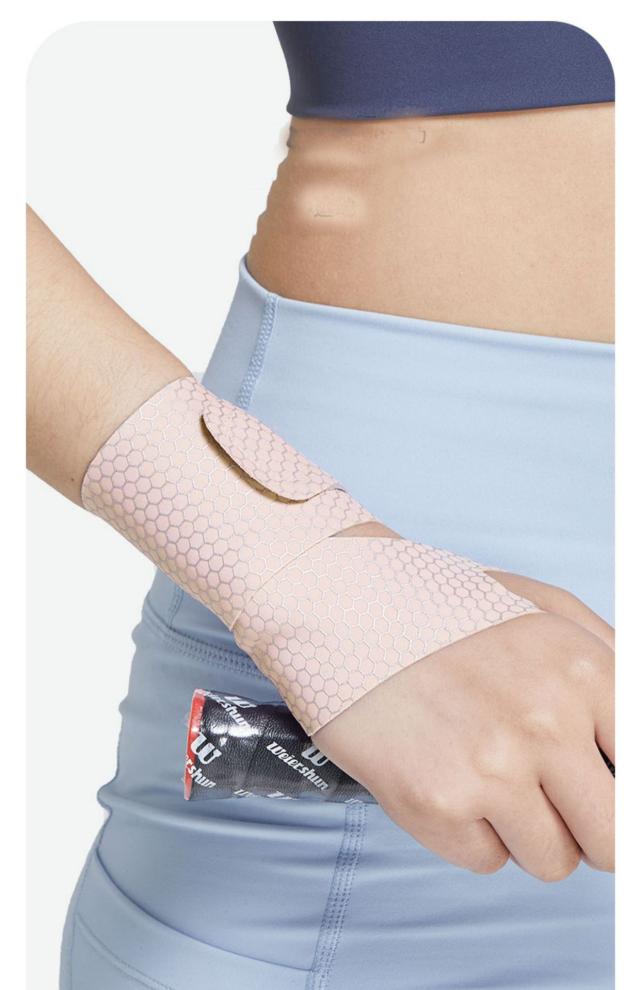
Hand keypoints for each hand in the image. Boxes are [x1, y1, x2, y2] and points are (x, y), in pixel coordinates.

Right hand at [315, 537, 613, 881]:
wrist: (340, 604)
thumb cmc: (443, 608)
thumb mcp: (544, 606)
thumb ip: (612, 660)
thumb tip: (634, 737)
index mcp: (584, 671)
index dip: (620, 792)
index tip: (596, 792)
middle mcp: (545, 723)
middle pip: (614, 843)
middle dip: (588, 829)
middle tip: (550, 795)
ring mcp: (489, 768)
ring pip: (552, 862)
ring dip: (524, 830)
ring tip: (483, 772)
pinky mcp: (434, 802)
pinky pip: (485, 860)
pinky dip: (469, 831)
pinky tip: (443, 775)